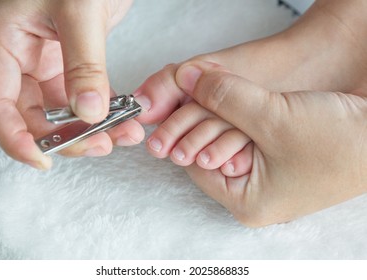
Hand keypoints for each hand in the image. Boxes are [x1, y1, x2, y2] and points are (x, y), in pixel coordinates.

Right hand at [0, 0, 143, 168]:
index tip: (44, 160)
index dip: (17, 139)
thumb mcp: (79, 12)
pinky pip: (84, 102)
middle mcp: (20, 60)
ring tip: (124, 135)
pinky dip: (104, 114)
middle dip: (69, 137)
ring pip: (63, 115)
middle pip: (34, 117)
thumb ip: (84, 64)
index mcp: (2, 44)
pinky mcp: (72, 68)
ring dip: (93, 131)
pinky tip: (125, 120)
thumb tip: (88, 113)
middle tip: (103, 145)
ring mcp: (46, 66)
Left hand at [175, 61, 366, 226]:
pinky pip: (245, 138)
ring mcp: (265, 180)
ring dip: (223, 114)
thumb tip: (187, 80)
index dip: (186, 128)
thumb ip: (225, 98)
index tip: (186, 97)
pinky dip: (240, 117)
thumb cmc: (338, 141)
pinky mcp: (276, 163)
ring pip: (227, 142)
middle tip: (203, 89)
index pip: (194, 164)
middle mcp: (252, 197)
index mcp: (246, 203)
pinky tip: (244, 100)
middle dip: (206, 118)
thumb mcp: (272, 117)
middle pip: (209, 153)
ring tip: (225, 90)